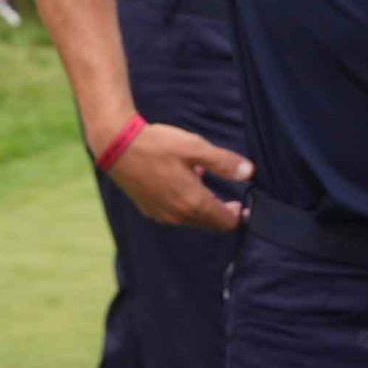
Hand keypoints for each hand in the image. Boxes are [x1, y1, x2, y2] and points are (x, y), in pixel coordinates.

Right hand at [102, 122, 250, 229]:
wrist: (117, 147)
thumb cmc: (158, 145)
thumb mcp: (195, 148)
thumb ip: (223, 162)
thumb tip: (249, 172)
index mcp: (193, 203)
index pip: (225, 221)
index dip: (239, 216)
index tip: (246, 207)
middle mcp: (178, 216)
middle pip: (209, 223)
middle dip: (223, 214)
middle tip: (235, 202)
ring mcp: (162, 215)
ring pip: (192, 219)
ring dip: (203, 207)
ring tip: (204, 183)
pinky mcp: (149, 210)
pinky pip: (175, 215)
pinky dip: (185, 205)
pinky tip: (182, 184)